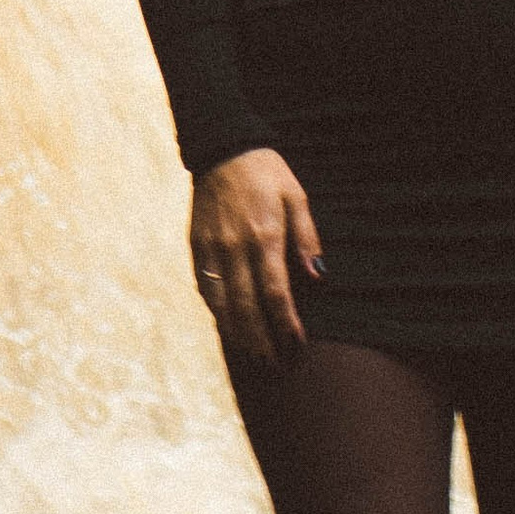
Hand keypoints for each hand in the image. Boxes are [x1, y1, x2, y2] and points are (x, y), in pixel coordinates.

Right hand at [191, 148, 322, 367]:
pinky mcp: (196, 246)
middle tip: (276, 366)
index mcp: (265, 235)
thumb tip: (318, 279)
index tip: (297, 347)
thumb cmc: (267, 173)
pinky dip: (217, 312)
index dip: (286, 326)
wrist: (223, 148)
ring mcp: (212, 249)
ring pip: (222, 305)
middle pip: (247, 309)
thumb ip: (307, 239)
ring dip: (239, 335)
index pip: (275, 294)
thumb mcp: (296, 197)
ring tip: (254, 356)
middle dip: (262, 342)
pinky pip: (205, 288)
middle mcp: (235, 247)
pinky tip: (229, 326)